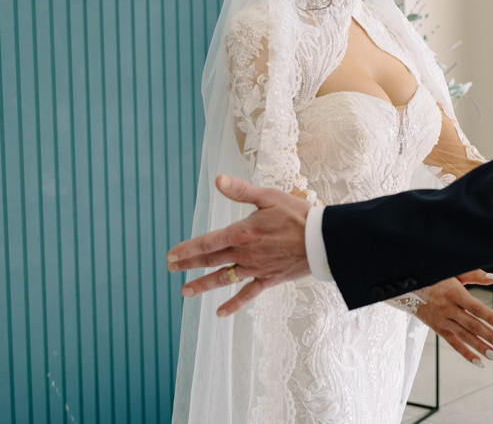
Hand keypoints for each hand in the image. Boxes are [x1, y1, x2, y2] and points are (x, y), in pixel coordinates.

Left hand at [167, 175, 310, 316]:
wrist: (322, 240)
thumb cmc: (298, 214)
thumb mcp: (269, 197)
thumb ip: (241, 190)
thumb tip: (218, 180)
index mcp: (242, 232)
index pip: (207, 242)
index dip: (187, 249)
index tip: (171, 255)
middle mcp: (245, 253)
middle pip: (211, 260)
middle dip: (189, 264)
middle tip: (171, 268)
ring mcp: (255, 268)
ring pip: (223, 278)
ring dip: (203, 285)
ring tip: (185, 291)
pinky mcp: (268, 279)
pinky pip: (247, 294)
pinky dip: (233, 304)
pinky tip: (220, 313)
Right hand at [413, 270, 492, 367]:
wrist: (409, 288)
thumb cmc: (435, 277)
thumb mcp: (454, 271)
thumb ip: (475, 275)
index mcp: (454, 293)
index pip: (476, 308)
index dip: (491, 318)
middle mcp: (448, 309)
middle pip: (472, 325)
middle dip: (490, 337)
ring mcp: (443, 321)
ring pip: (464, 336)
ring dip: (481, 348)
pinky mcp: (438, 329)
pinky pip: (453, 343)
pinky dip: (466, 353)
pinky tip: (478, 361)